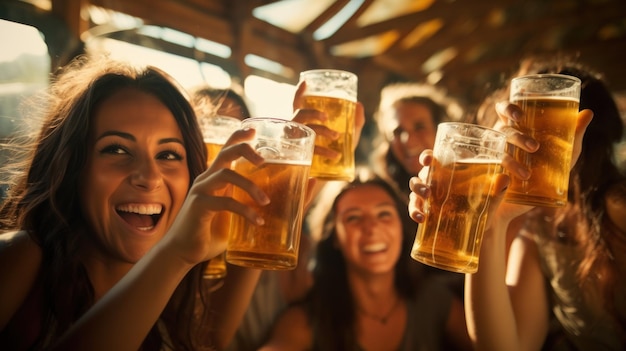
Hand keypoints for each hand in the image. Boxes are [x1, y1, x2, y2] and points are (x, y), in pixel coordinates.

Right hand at [163, 128, 268, 265]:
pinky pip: (225, 201)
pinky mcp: (199, 205)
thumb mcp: (235, 218)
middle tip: (264, 160)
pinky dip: (244, 210)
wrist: (184, 253)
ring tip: (266, 201)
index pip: (226, 151)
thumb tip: (278, 205)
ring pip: (226, 173)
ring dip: (249, 186)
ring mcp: (201, 191)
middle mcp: (206, 180)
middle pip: (225, 153)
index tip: (253, 130)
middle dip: (245, 149)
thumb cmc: (210, 235)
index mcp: (215, 179)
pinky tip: (257, 221)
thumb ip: (252, 209)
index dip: (238, 137)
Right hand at [291, 81, 364, 158]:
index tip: (305, 82)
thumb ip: (355, 121)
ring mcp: (297, 143)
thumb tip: (358, 104)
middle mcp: (297, 129)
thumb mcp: (349, 136)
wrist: (329, 176)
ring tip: (336, 136)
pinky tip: (336, 155)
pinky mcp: (301, 157)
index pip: (297, 104)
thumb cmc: (336, 151)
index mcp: (304, 121)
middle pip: (298, 115)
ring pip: (304, 131)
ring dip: (321, 131)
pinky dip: (325, 152)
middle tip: (326, 117)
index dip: (299, 93)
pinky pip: (311, 151)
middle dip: (312, 114)